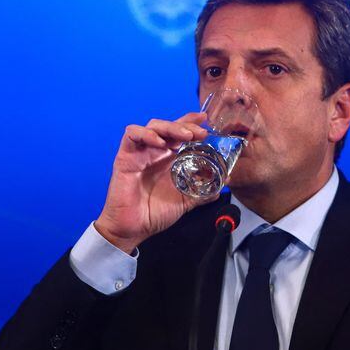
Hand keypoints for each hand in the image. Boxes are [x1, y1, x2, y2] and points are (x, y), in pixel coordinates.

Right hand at [94, 112, 213, 252]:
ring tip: (185, 136)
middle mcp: (154, 152)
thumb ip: (203, 191)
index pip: (179, 132)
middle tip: (200, 133)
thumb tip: (224, 183)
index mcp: (168, 158)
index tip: (205, 120)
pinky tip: (159, 143)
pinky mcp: (125, 157)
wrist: (134, 229)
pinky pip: (131, 135)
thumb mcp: (185, 201)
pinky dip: (146, 134)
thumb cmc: (155, 214)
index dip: (190, 122)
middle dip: (185, 125)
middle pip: (168, 126)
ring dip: (170, 127)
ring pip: (152, 126)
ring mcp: (140, 153)